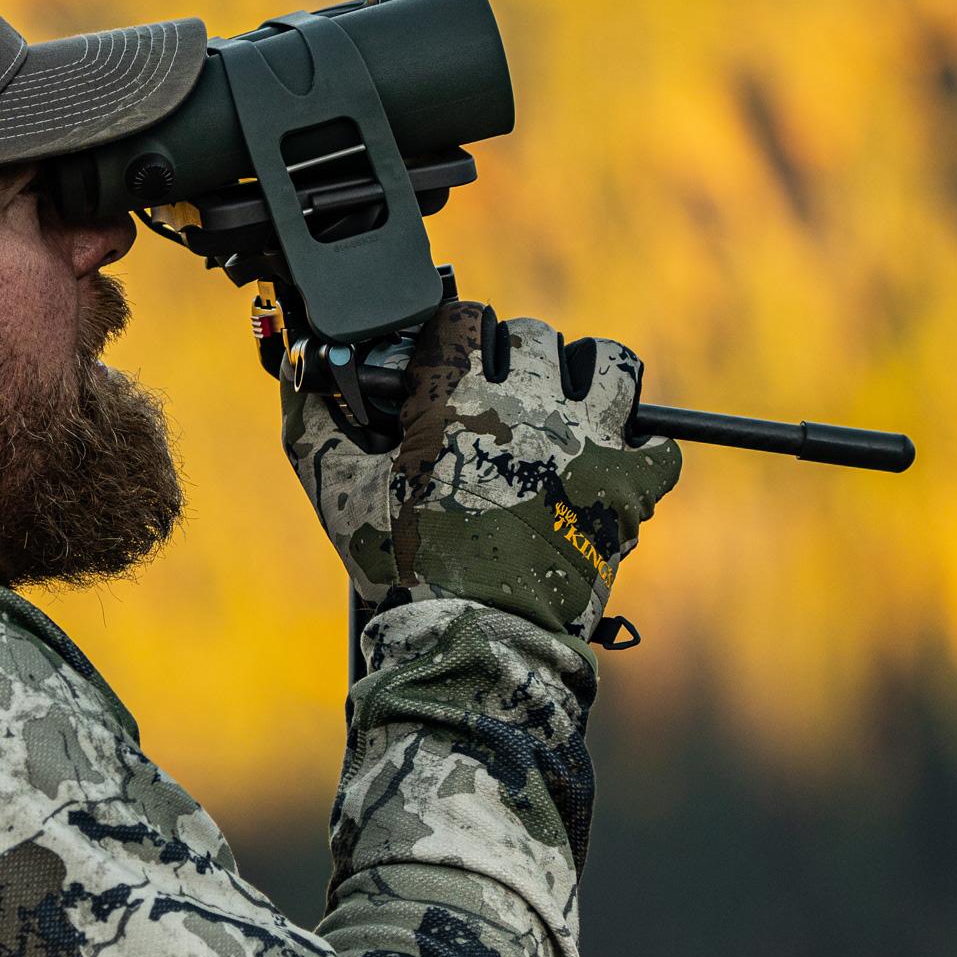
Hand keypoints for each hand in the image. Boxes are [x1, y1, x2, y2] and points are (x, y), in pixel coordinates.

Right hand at [283, 302, 681, 642]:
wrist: (478, 640)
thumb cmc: (404, 567)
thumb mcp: (339, 494)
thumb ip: (313, 424)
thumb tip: (298, 376)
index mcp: (458, 397)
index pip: (464, 317)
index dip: (451, 331)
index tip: (446, 352)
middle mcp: (531, 405)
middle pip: (535, 336)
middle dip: (512, 354)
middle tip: (497, 390)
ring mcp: (588, 444)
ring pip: (610, 365)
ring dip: (587, 376)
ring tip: (567, 404)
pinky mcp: (627, 490)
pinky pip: (658, 447)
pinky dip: (641, 452)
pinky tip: (614, 465)